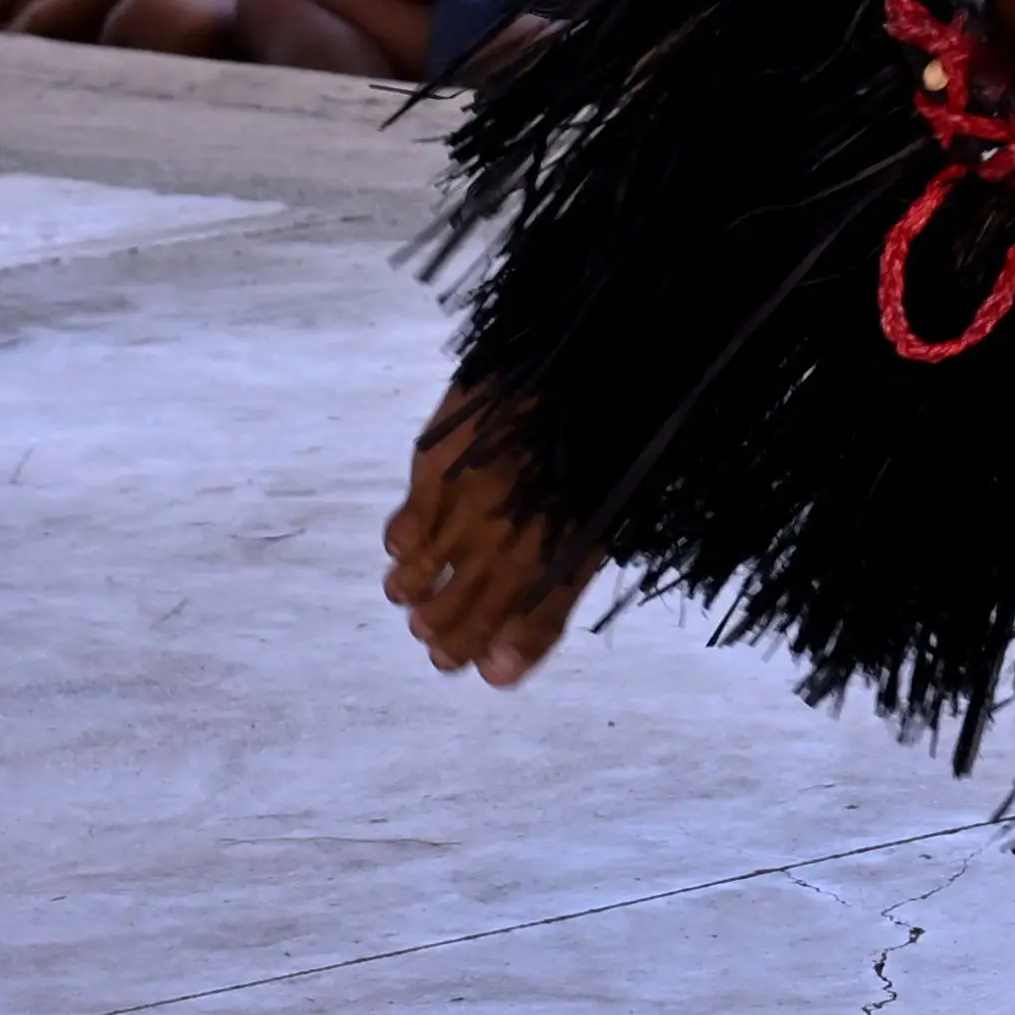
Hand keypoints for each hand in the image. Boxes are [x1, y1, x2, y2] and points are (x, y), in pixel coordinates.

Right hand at [381, 387, 598, 686]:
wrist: (586, 343)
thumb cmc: (608, 427)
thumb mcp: (613, 503)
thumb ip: (566, 579)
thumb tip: (510, 655)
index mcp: (572, 543)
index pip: (533, 620)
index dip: (508, 652)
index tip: (488, 671)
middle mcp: (517, 530)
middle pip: (470, 609)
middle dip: (451, 639)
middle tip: (439, 649)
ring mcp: (473, 495)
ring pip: (428, 573)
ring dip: (417, 598)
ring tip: (414, 605)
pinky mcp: (439, 457)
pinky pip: (409, 520)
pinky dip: (401, 546)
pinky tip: (401, 555)